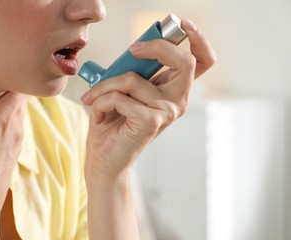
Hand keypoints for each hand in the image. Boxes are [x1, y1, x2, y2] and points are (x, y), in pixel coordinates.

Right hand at [0, 64, 25, 219]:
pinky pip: (18, 124)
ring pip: (20, 111)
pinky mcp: (17, 149)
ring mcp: (19, 139)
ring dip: (8, 103)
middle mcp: (17, 127)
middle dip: (8, 87)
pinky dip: (9, 117)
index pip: (18, 87)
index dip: (11, 76)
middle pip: (20, 98)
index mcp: (3, 119)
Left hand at [81, 19, 215, 176]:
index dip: (199, 39)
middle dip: (156, 47)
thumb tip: (134, 50)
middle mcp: (178, 101)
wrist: (104, 158)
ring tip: (94, 98)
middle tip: (132, 50)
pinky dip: (100, 101)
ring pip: (132, 79)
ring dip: (104, 86)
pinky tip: (98, 114)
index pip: (201, 62)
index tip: (182, 25)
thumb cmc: (112, 123)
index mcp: (174, 90)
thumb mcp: (124, 89)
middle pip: (184, 61)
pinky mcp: (151, 122)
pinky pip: (119, 97)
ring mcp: (167, 112)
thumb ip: (135, 70)